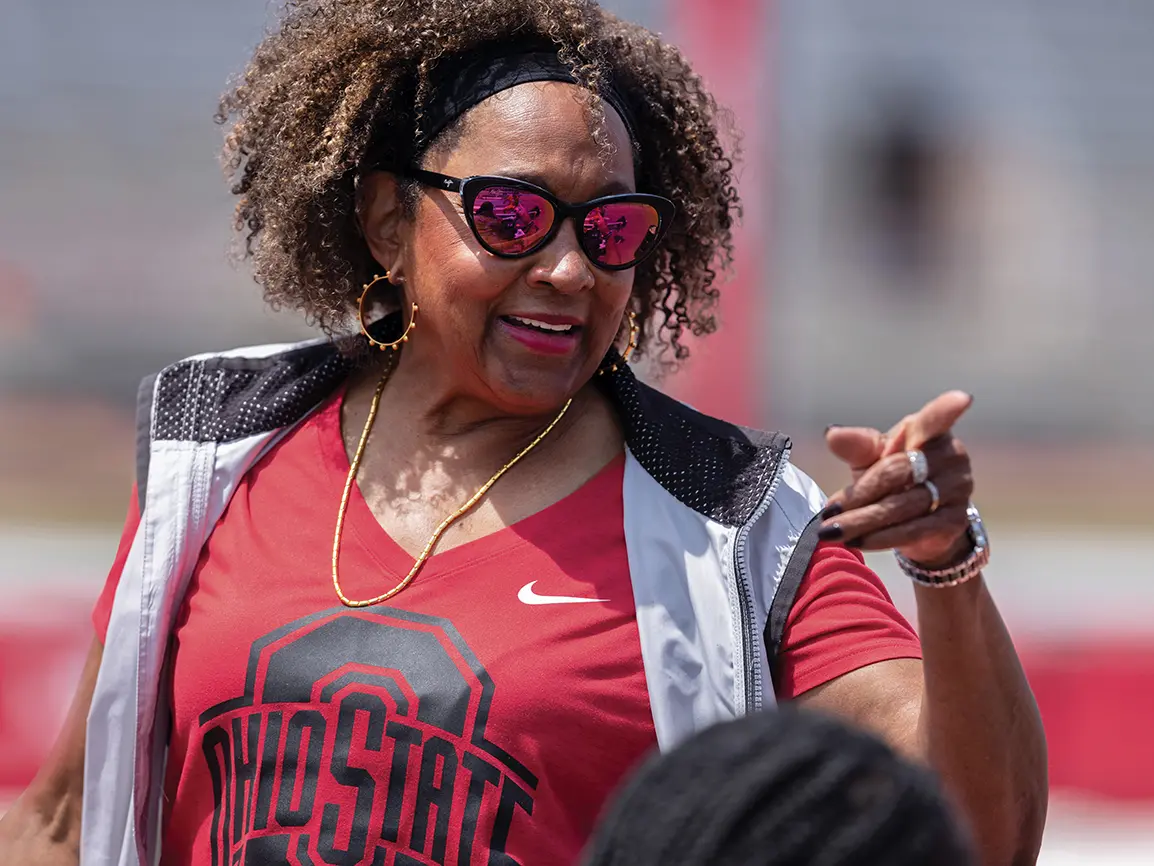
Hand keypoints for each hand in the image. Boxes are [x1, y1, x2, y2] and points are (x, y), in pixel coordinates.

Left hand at [819, 391, 975, 568]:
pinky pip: (914, 529)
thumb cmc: (890, 477)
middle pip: (899, 473)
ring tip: (832, 531)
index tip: (961, 400)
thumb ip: (857, 446)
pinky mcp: (955, 520)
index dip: (947, 409)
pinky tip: (858, 543)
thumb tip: (832, 434)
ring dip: (863, 521)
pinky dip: (881, 538)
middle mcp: (950, 456)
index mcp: (928, 431)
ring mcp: (958, 488)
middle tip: (827, 513)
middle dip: (860, 495)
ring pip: (903, 505)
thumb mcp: (870, 458)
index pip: (936, 419)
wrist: (917, 521)